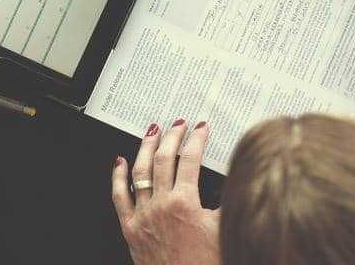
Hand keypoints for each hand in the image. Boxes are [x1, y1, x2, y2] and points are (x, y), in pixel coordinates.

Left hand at [111, 119, 219, 264]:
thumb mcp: (224, 230)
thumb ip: (227, 202)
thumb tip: (238, 179)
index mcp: (184, 204)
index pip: (190, 160)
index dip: (197, 139)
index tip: (201, 128)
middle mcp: (161, 206)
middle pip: (163, 159)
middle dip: (172, 136)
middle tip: (178, 123)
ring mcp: (143, 216)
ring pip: (139, 172)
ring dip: (146, 147)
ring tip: (152, 132)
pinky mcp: (131, 229)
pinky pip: (119, 197)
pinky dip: (117, 176)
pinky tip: (119, 161)